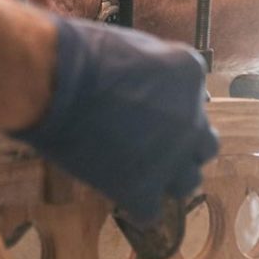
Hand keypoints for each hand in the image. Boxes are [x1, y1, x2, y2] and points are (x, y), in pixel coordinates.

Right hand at [10, 16, 217, 224]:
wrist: (55, 82)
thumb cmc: (81, 53)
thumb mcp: (133, 47)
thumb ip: (154, 71)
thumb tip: (150, 84)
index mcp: (189, 75)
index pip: (194, 100)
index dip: (169, 106)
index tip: (144, 107)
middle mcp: (192, 118)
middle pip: (204, 144)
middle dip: (182, 145)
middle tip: (150, 142)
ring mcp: (171, 157)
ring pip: (189, 181)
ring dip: (168, 177)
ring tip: (138, 170)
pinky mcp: (144, 190)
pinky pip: (151, 211)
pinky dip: (135, 204)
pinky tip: (115, 190)